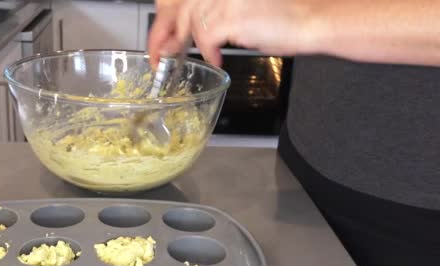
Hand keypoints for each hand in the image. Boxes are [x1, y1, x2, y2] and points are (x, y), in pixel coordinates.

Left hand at [148, 0, 314, 66]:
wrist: (308, 21)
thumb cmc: (277, 18)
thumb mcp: (234, 13)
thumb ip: (204, 21)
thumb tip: (175, 39)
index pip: (181, 0)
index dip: (164, 20)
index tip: (159, 39)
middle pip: (181, 8)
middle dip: (167, 35)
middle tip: (164, 56)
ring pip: (190, 22)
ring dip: (191, 44)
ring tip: (200, 55)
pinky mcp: (231, 16)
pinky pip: (205, 37)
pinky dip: (208, 51)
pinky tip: (217, 58)